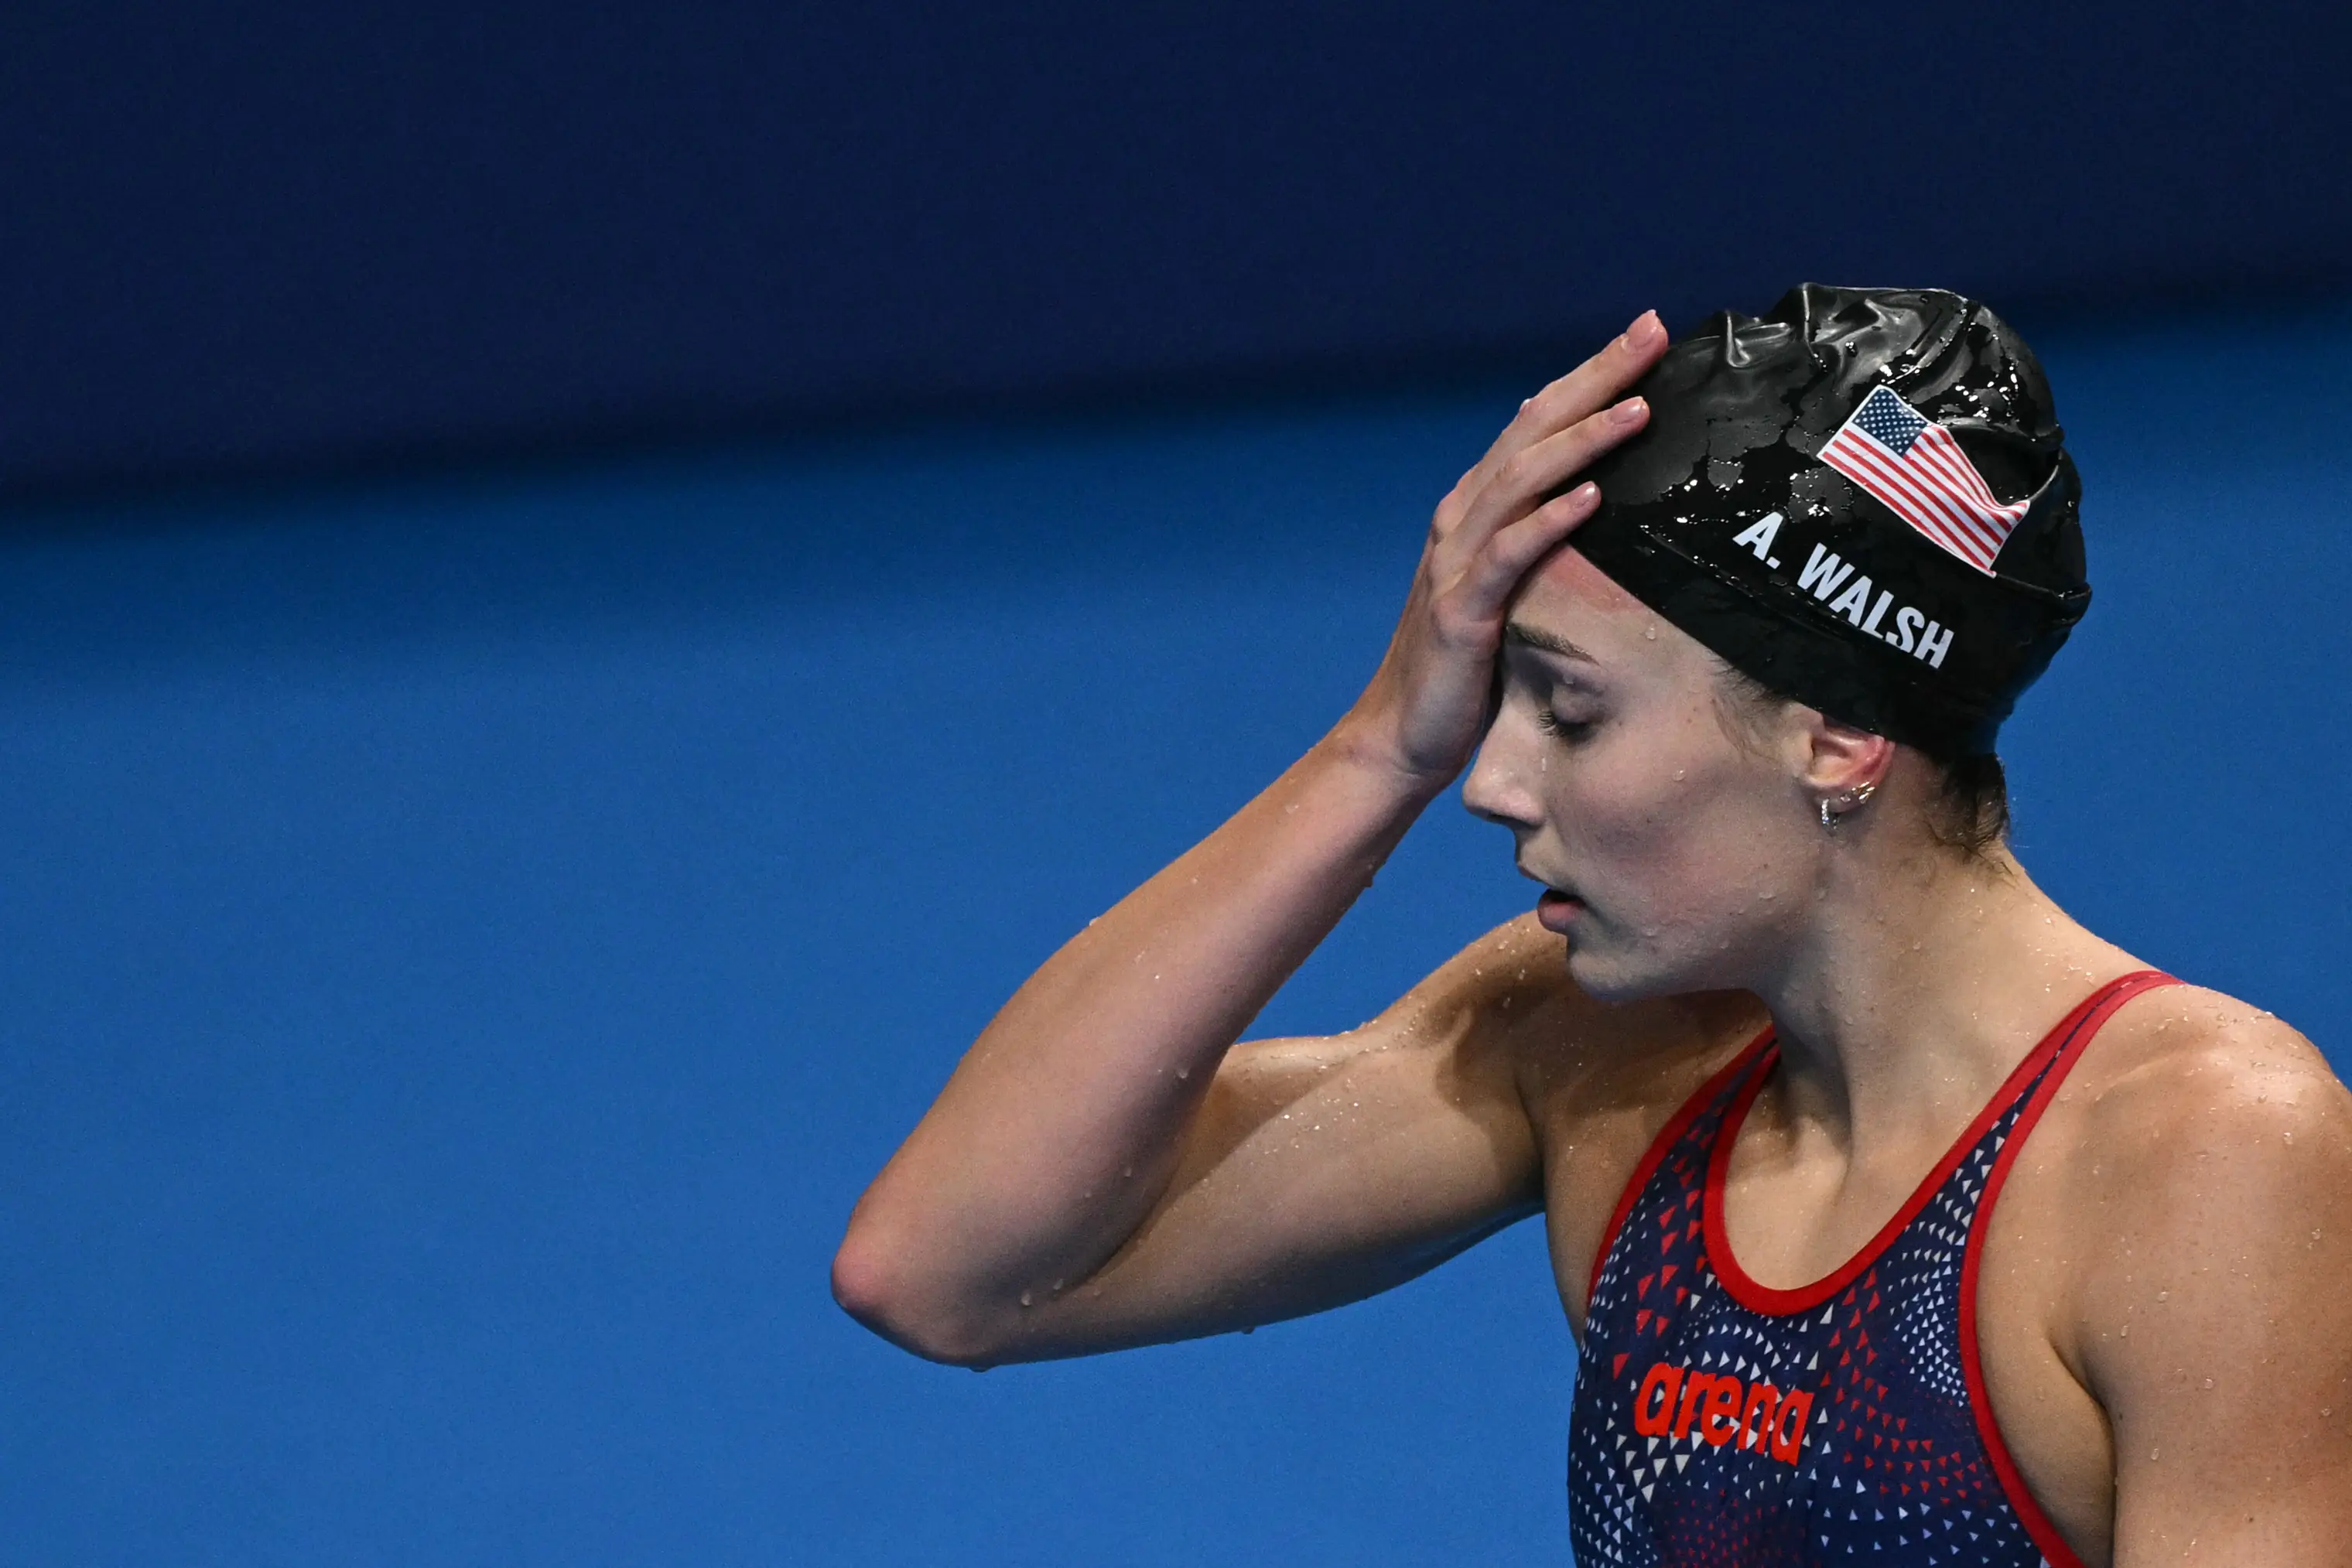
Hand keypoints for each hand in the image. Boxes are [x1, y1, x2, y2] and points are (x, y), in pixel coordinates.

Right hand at [1338, 310, 1668, 787]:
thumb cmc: (1470, 666)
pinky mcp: (1461, 612)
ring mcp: (1456, 563)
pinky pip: (1509, 556)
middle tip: (1649, 335)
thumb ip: (1537, 536)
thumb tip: (1594, 490)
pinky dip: (1549, 522)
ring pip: (1520, 482)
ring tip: (1636, 411)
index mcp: (1475, 509)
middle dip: (1595, 381)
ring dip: (1580, 442)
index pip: (1537, 422)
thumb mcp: (1509, 586)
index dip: (1591, 374)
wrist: (1405, 735)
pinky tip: (1591, 499)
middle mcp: (1461, 521)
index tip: (1646, 332)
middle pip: (1531, 431)